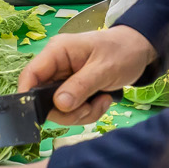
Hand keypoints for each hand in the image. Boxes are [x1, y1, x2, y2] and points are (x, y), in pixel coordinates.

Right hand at [17, 24, 157, 125]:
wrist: (139, 51)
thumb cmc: (122, 52)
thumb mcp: (104, 69)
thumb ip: (81, 86)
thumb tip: (59, 105)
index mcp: (57, 52)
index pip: (30, 75)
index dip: (29, 97)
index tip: (40, 117)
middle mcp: (56, 67)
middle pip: (44, 99)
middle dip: (68, 111)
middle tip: (90, 107)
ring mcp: (64, 80)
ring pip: (59, 110)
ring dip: (82, 113)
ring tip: (102, 100)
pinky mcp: (73, 91)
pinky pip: (72, 111)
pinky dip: (88, 112)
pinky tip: (103, 100)